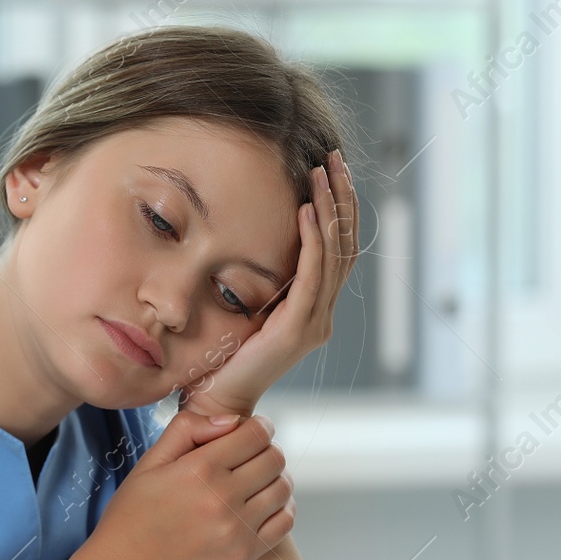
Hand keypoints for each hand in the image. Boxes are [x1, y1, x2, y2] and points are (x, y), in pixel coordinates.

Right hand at [85, 411, 293, 559]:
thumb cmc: (133, 516)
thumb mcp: (150, 463)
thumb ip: (187, 430)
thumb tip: (231, 420)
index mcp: (199, 469)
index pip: (256, 434)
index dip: (261, 426)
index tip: (255, 429)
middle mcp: (223, 498)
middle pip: (274, 459)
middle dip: (268, 449)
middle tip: (254, 455)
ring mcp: (237, 529)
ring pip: (282, 489)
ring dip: (275, 478)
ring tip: (258, 480)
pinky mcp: (244, 555)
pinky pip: (284, 522)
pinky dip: (281, 508)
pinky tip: (263, 505)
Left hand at [178, 148, 359, 416]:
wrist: (216, 402)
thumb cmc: (222, 358)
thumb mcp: (246, 309)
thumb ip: (260, 282)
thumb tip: (250, 238)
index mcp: (313, 309)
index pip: (337, 249)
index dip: (338, 208)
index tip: (329, 168)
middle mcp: (321, 314)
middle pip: (344, 245)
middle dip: (341, 197)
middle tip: (333, 157)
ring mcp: (314, 323)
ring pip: (334, 254)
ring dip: (329, 208)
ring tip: (321, 172)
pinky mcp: (297, 330)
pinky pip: (312, 276)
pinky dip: (313, 240)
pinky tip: (306, 209)